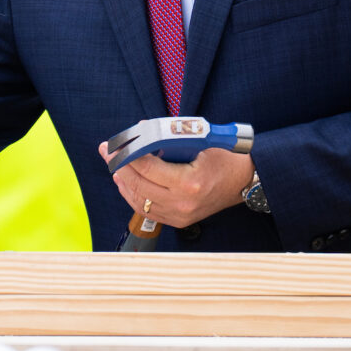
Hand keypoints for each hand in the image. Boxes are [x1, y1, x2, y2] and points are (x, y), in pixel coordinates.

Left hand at [99, 142, 253, 227]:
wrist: (243, 182)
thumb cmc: (224, 159)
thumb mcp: (200, 142)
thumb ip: (169, 136)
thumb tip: (140, 129)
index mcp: (188, 182)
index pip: (147, 168)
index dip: (127, 156)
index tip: (113, 146)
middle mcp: (182, 203)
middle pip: (138, 185)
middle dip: (119, 167)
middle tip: (107, 152)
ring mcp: (180, 215)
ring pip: (139, 201)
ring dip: (123, 182)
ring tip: (114, 166)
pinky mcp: (179, 221)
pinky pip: (148, 211)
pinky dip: (133, 196)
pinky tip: (126, 183)